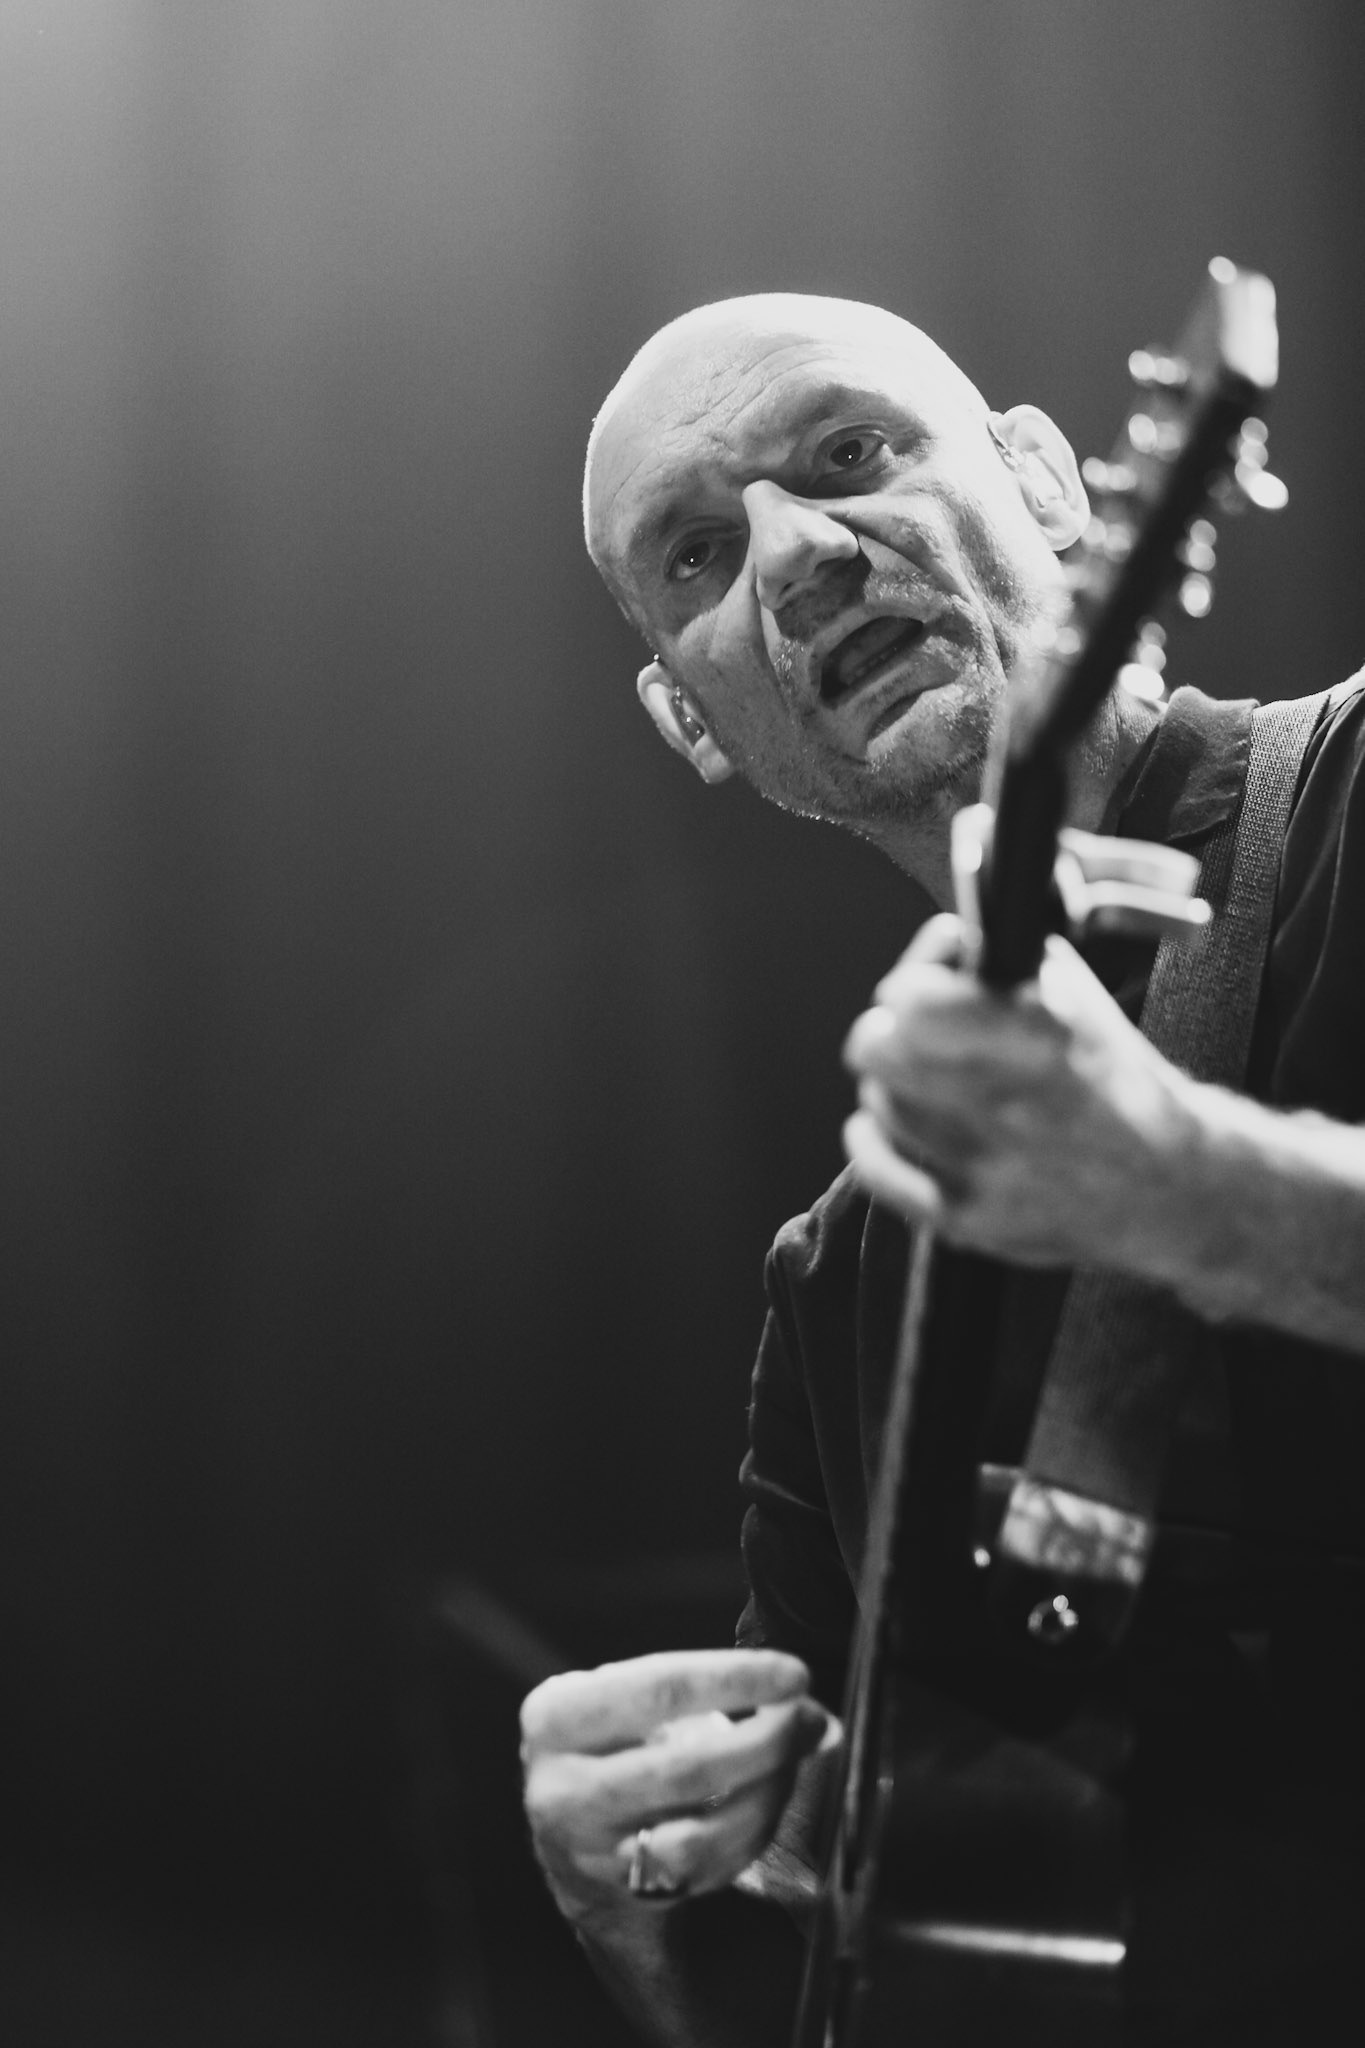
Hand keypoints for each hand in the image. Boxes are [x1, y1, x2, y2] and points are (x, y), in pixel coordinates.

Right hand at [521, 1649, 832, 1927]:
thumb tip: (797, 1695)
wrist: (571, 1841)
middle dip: (765, 1743)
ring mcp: (591, 1853)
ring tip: (794, 1759)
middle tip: (807, 1720)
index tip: (793, 1674)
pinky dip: (752, 1831)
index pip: (659, 1689)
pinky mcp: (625, 1894)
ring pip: (701, 1834)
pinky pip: (707, 1870)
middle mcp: (561, 1789)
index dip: (735, 1679)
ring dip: (767, 1793)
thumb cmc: (610, 1745)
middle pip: (685, 1769)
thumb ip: (697, 1689)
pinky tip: (770, 1798)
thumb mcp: (619, 1699)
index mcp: (556, 1718)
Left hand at [842, 913, 1200, 1273]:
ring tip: (924, 1084)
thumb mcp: (1077, 997)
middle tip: (909, 1035)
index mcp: (1037, 1039)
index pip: (913, 999)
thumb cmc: (1115, 1081)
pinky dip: (872, 1140)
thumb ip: (1005, 960)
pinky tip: (890, 1125)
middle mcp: (1007, 1104)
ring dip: (892, 1086)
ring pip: (878, 1103)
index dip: (913, 985)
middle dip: (890, 1032)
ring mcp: (984, 1167)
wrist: (1169, 1184)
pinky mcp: (968, 1219)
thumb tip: (941, 945)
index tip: (923, 989)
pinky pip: (875, 1169)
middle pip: (878, 1049)